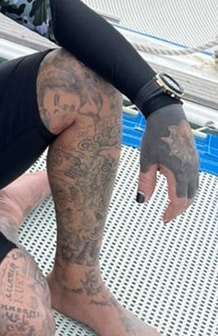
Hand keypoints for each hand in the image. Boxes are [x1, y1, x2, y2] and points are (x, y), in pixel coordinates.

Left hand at [137, 104, 198, 222]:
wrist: (167, 116)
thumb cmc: (155, 136)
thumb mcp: (146, 160)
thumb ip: (145, 182)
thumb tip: (142, 201)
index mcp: (179, 172)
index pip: (179, 200)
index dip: (172, 212)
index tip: (164, 220)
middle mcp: (191, 170)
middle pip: (189, 198)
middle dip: (178, 209)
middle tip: (167, 215)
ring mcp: (194, 165)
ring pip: (194, 189)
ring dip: (184, 200)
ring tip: (171, 205)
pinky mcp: (194, 160)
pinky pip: (194, 180)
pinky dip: (187, 189)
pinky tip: (177, 189)